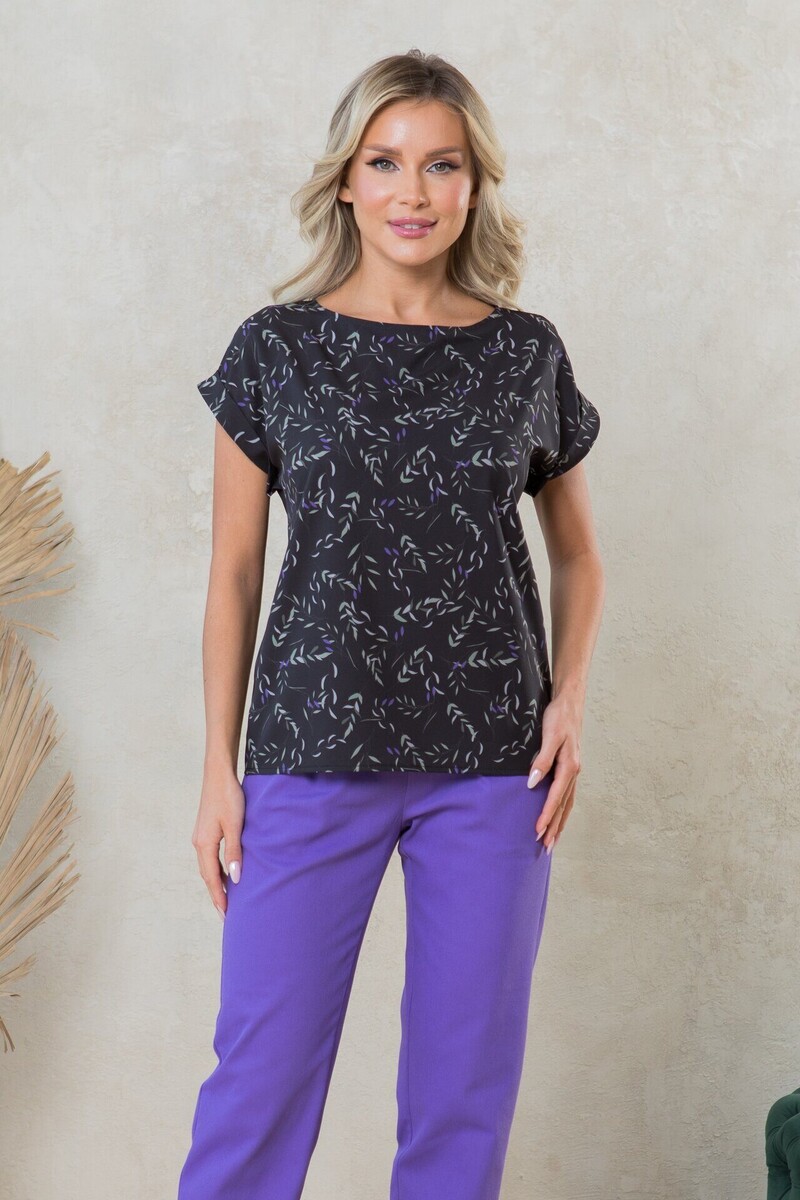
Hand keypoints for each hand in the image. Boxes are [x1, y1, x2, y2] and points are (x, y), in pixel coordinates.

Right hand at [191, 767, 244, 918]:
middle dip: (217, 895)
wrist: (218, 774)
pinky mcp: (206, 830)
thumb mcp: (235, 825)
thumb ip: (235, 852)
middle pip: (208, 876)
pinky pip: (210, 857)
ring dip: (217, 883)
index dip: (219, 898)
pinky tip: (227, 872)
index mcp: (204, 845)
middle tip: (227, 914)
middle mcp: (199, 843)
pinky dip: (217, 869)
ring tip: (228, 898)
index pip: (212, 879)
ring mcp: (200, 837)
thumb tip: (236, 878)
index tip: (227, 915)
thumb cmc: (228, 797)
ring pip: (208, 867)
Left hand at [527, 692, 582, 852]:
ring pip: (567, 803)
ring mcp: (573, 771)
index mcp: (569, 766)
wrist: (570, 702)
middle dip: (555, 827)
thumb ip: (542, 759)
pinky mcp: (570, 767)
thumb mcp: (549, 736)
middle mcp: (573, 772)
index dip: (547, 815)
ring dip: (560, 822)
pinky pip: (567, 794)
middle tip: (546, 847)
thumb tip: (533, 782)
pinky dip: (562, 809)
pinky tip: (557, 816)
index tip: (538, 831)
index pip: (555, 797)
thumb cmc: (558, 717)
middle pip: (564, 806)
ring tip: (552, 840)